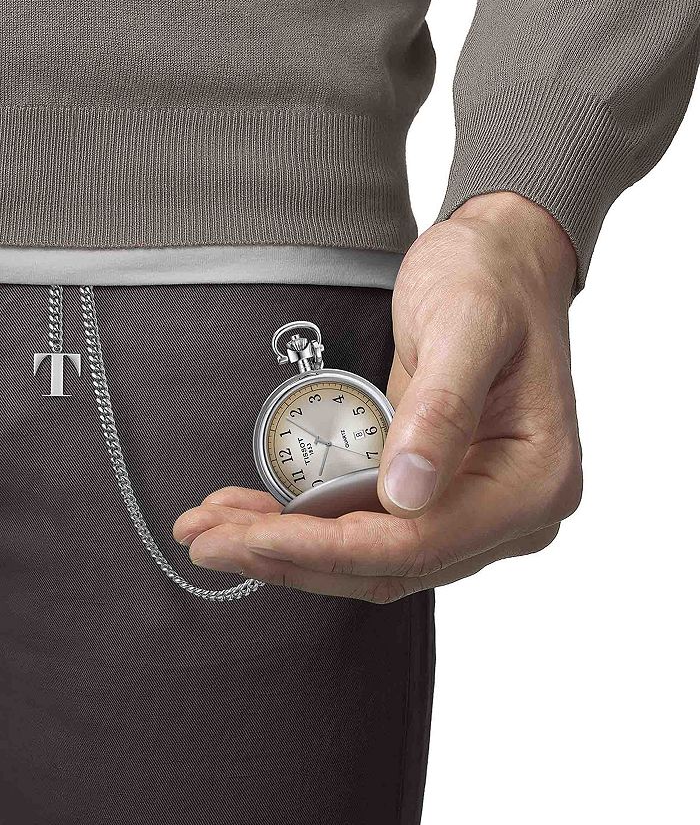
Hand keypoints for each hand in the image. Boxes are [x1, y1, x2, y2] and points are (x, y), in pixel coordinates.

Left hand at [173, 192, 582, 601]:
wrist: (501, 260)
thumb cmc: (492, 278)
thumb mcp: (466, 324)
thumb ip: (441, 410)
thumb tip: (407, 493)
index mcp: (535, 482)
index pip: (421, 542)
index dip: (330, 546)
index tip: (256, 537)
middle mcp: (511, 512)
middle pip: (390, 564)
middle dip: (292, 557)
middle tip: (208, 541)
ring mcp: (474, 509)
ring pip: (372, 558)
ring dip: (291, 549)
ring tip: (215, 530)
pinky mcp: (439, 495)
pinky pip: (370, 529)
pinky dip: (311, 527)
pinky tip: (258, 514)